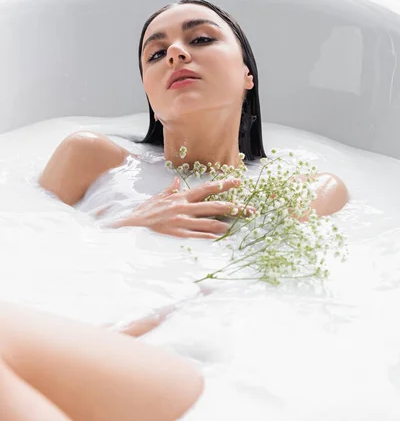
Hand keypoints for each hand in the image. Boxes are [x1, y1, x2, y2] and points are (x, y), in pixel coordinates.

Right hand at [113, 177, 254, 238]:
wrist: (130, 226)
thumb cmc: (143, 213)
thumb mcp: (156, 198)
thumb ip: (168, 190)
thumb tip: (174, 182)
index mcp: (181, 198)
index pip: (206, 189)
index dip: (224, 184)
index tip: (239, 182)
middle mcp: (184, 208)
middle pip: (214, 206)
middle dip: (234, 207)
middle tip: (250, 209)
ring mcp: (181, 222)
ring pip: (208, 222)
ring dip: (225, 223)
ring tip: (240, 225)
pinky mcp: (177, 235)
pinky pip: (197, 236)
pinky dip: (209, 237)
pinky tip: (220, 238)